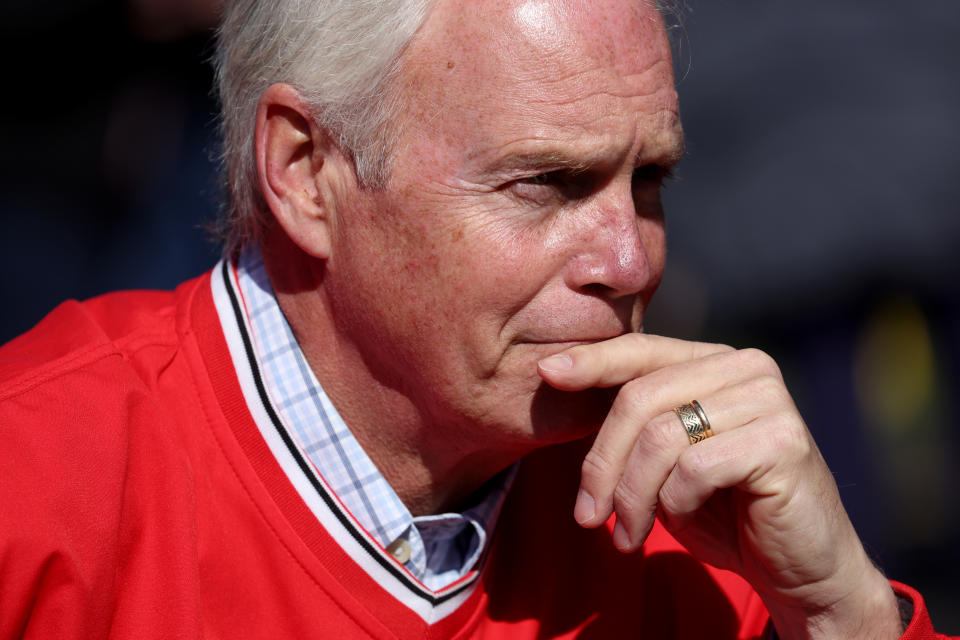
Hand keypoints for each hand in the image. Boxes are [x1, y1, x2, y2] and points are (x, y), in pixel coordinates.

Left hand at [537, 333, 902, 639]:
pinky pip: (695, 467)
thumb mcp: (664, 461)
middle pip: (640, 397)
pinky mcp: (784, 441)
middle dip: (603, 463)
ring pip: (661, 436)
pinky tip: (683, 521)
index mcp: (716, 362)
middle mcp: (747, 368)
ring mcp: (769, 400)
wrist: (799, 570)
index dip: (592, 361)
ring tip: (628, 534)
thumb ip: (633, 422)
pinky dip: (676, 502)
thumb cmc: (724, 512)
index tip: (546, 374)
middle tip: (589, 515)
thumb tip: (557, 376)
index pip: (642, 350)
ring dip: (632, 495)